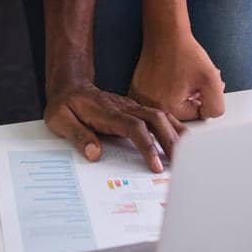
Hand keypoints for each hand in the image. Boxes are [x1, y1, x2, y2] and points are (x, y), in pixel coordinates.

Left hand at [44, 76, 183, 173]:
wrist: (70, 85)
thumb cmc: (65, 105)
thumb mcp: (60, 119)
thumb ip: (77, 135)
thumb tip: (94, 153)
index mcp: (107, 113)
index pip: (134, 128)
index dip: (147, 147)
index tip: (156, 165)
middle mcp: (124, 108)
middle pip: (155, 120)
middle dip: (171, 141)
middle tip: (182, 164)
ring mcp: (131, 107)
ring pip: (161, 116)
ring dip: (176, 133)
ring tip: (191, 154)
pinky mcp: (135, 110)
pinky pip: (159, 116)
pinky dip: (173, 127)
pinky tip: (183, 139)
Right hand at [129, 32, 225, 121]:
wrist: (166, 33)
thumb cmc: (185, 52)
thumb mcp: (211, 80)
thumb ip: (215, 106)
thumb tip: (207, 115)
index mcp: (167, 108)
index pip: (195, 116)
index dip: (203, 98)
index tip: (198, 84)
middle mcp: (149, 106)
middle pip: (181, 112)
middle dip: (192, 97)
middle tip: (193, 79)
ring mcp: (139, 97)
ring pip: (169, 104)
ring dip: (179, 93)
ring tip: (182, 76)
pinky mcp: (135, 89)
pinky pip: (156, 97)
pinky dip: (165, 89)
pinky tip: (169, 75)